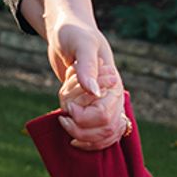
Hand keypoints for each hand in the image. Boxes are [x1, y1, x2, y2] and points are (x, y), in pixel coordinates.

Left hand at [20, 0, 125, 143]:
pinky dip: (88, 143)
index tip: (68, 107)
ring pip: (104, 137)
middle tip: (63, 115)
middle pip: (105, 130)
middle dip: (80, 126)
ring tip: (65, 120)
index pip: (105, 115)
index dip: (84, 117)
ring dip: (81, 133)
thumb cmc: (73, 33)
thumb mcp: (80, 44)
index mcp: (113, 83)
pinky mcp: (94, 110)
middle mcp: (113, 97)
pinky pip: (101, 137)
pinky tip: (73, 138)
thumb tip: (94, 93)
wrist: (67, 33)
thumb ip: (87, 67)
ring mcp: (104, 105)